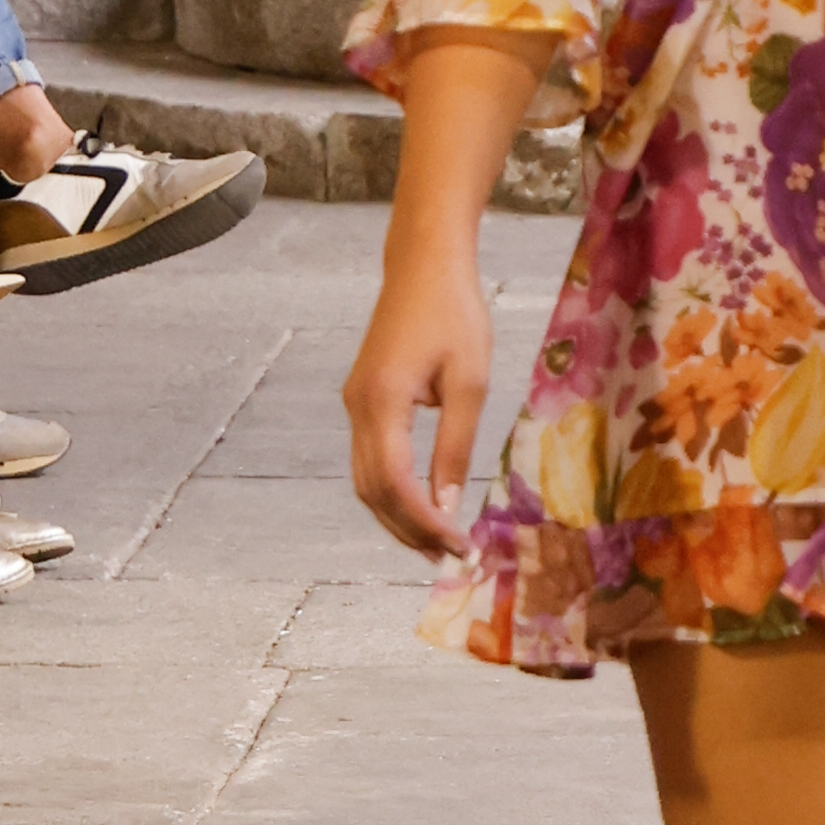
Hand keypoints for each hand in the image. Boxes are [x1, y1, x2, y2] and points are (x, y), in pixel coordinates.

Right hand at [343, 255, 491, 556]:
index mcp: (383, 402)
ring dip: (398, 516)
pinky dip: (392, 491)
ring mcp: (355, 404)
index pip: (396, 484)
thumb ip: (455, 446)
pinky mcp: (362, 400)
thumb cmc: (454, 314)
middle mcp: (358, 408)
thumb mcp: (470, 382)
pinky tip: (422, 505)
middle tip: (448, 558)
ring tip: (436, 543)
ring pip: (366, 480)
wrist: (424, 265)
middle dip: (408, 530)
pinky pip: (370, 460)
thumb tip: (448, 504)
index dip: (424, 522)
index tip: (459, 546)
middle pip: (373, 491)